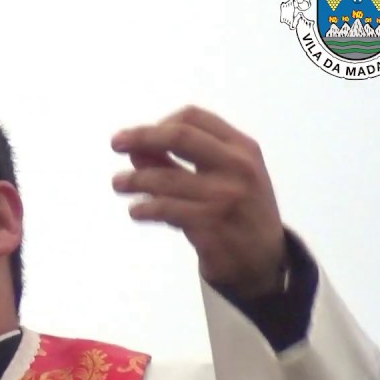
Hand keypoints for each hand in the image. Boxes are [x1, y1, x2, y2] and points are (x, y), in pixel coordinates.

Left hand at [111, 106, 287, 298]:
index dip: (159, 123)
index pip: (194, 118)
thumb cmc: (237, 211)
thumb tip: (135, 146)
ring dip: (135, 180)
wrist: (264, 261)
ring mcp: (226, 197)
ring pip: (166, 178)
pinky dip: (145, 209)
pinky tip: (136, 211)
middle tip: (116, 142)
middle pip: (181, 137)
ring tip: (119, 184)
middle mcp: (238, 167)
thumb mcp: (220, 178)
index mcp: (242, 148)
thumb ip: (178, 161)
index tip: (137, 136)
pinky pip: (167, 210)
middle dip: (143, 136)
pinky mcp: (212, 226)